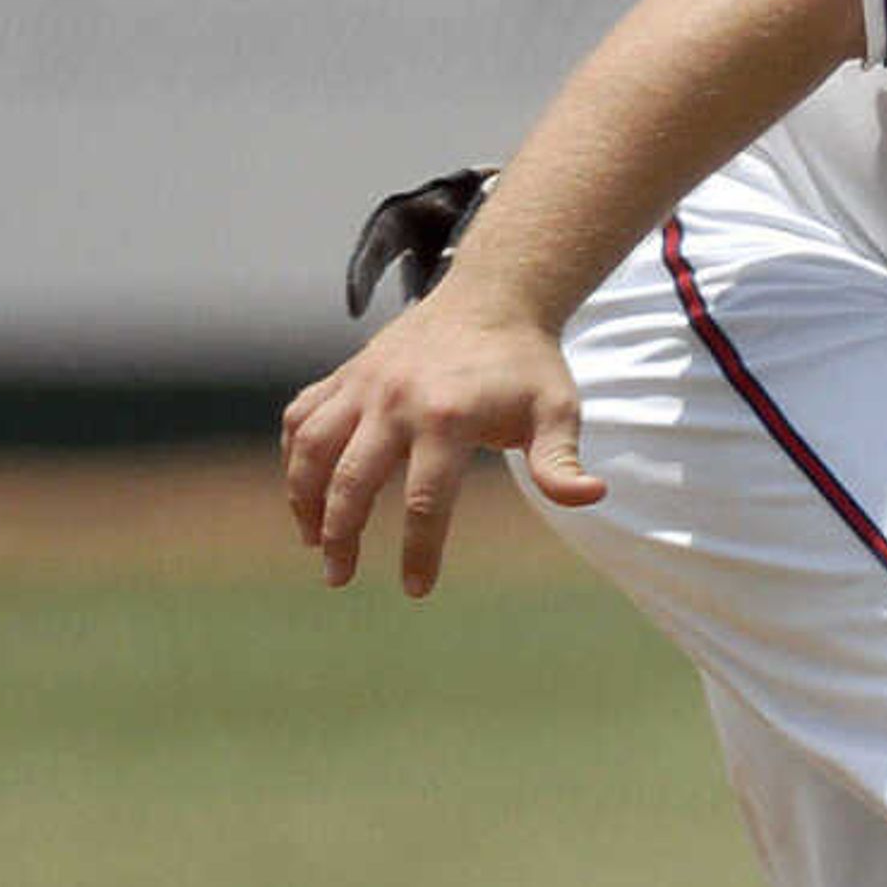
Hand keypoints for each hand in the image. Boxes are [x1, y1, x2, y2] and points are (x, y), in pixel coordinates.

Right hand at [279, 286, 604, 594]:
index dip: (419, 551)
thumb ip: (561, 462)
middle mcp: (396, 401)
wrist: (493, 296)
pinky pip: (302, 415)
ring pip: (312, 447)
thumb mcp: (557, 412)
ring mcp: (365, 384)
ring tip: (312, 541)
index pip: (427, 501)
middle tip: (339, 578)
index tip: (417, 590)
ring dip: (303, 498)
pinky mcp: (348, 374)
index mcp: (448, 418)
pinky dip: (293, 453)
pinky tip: (304, 488)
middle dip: (341, 536)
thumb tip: (593, 496)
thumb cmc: (528, 366)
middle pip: (352, 480)